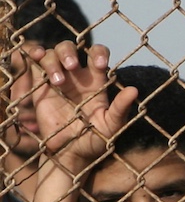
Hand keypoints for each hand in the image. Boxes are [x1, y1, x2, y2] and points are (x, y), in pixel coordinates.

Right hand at [23, 42, 136, 174]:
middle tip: (71, 67)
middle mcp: (76, 77)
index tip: (99, 64)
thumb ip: (121, 108)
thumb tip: (134, 90)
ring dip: (53, 61)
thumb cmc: (95, 140)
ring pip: (52, 54)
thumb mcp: (111, 126)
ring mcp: (57, 80)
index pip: (97, 55)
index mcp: (96, 82)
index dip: (98, 53)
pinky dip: (33, 55)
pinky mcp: (40, 87)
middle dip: (69, 52)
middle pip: (70, 48)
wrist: (71, 153)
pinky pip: (34, 64)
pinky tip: (35, 57)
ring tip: (57, 81)